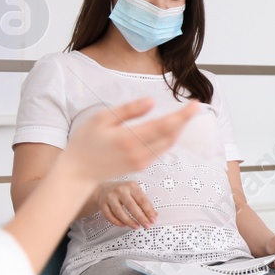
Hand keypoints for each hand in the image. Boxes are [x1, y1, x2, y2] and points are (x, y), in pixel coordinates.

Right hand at [56, 98, 197, 183]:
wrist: (78, 172)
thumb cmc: (86, 142)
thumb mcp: (102, 119)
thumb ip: (129, 110)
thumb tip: (152, 101)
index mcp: (129, 138)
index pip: (164, 125)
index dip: (182, 115)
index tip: (196, 105)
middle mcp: (139, 152)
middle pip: (172, 135)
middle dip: (185, 120)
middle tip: (194, 106)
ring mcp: (142, 161)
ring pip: (169, 144)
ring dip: (179, 129)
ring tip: (185, 114)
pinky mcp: (141, 166)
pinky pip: (161, 150)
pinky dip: (170, 138)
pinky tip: (170, 127)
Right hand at [95, 180, 156, 228]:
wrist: (103, 189)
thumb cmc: (122, 192)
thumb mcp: (135, 192)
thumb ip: (144, 203)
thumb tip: (154, 214)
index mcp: (131, 186)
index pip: (142, 200)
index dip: (148, 211)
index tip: (153, 220)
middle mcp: (120, 190)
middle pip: (131, 206)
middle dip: (140, 218)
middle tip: (146, 225)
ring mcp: (110, 197)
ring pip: (120, 212)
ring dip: (129, 221)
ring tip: (136, 226)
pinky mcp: (102, 204)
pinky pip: (109, 216)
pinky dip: (117, 222)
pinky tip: (123, 225)